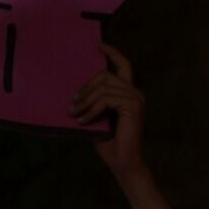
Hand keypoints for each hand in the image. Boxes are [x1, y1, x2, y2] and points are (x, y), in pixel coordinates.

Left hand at [72, 43, 144, 176]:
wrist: (122, 162)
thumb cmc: (108, 142)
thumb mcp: (96, 116)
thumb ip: (92, 101)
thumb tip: (73, 91)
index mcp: (128, 93)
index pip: (124, 65)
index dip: (112, 53)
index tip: (98, 46)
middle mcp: (135, 93)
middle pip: (106, 76)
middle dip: (86, 87)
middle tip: (72, 103)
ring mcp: (136, 99)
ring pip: (104, 88)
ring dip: (85, 100)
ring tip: (74, 114)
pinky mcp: (133, 107)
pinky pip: (106, 100)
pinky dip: (91, 109)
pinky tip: (83, 121)